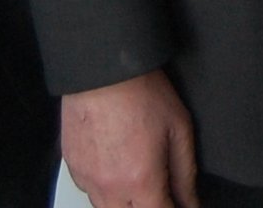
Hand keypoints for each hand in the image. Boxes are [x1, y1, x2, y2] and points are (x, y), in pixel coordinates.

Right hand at [60, 72, 198, 207]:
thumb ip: (186, 173)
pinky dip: (103, 187)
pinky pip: (88, 190)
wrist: (103, 68)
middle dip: (147, 207)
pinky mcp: (72, 165)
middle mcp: (110, 186)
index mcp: (140, 180)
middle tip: (158, 191)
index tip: (178, 204)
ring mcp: (87, 177)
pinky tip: (114, 167)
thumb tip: (191, 201)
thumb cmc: (140, 91)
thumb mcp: (179, 129)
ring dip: (124, 202)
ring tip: (137, 177)